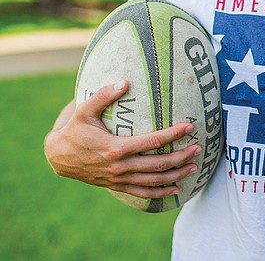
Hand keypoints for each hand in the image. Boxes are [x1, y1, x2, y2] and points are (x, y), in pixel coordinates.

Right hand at [44, 81, 201, 198]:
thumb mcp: (84, 110)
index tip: (189, 126)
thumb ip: (103, 95)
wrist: (58, 157)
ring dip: (176, 175)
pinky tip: (176, 188)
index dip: (173, 134)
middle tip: (198, 148)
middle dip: (181, 156)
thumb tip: (124, 81)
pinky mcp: (118, 185)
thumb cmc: (75, 130)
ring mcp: (119, 179)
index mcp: (116, 148)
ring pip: (154, 181)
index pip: (152, 142)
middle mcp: (120, 167)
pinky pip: (143, 192)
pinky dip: (160, 192)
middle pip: (158, 164)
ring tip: (194, 166)